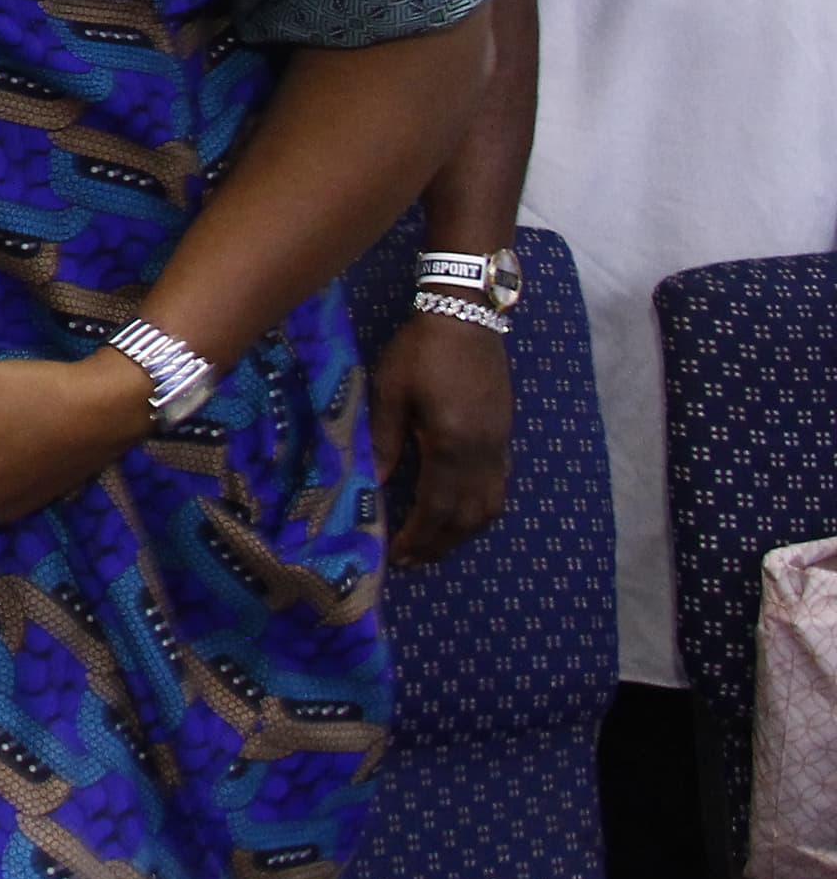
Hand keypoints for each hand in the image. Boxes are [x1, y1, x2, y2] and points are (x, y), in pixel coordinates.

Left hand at [370, 311, 512, 563]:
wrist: (467, 316)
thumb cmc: (421, 350)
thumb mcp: (390, 390)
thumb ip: (384, 439)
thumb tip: (373, 482)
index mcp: (451, 445)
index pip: (438, 507)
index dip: (420, 536)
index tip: (400, 556)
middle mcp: (483, 454)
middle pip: (468, 516)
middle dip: (441, 543)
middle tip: (414, 562)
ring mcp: (500, 446)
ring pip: (490, 507)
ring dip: (464, 532)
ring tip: (436, 545)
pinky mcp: (505, 435)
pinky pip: (499, 487)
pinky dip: (481, 510)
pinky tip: (462, 513)